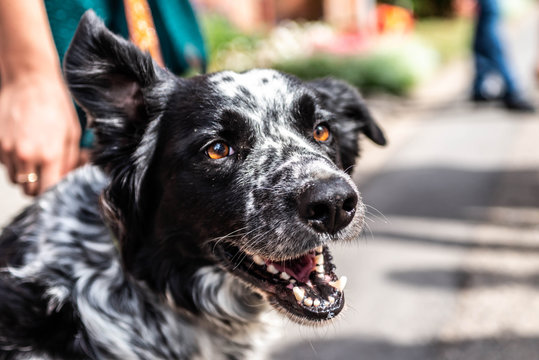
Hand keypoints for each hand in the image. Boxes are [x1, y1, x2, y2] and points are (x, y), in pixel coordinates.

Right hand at [0, 72, 80, 195]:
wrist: (29, 82)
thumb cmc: (55, 106)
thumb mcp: (72, 135)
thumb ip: (70, 162)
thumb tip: (68, 180)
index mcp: (49, 156)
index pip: (47, 192)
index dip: (53, 194)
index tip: (56, 189)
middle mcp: (26, 156)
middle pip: (28, 191)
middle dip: (38, 187)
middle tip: (46, 175)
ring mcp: (7, 150)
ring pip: (15, 179)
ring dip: (25, 175)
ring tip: (35, 157)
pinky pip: (4, 164)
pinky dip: (12, 162)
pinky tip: (22, 145)